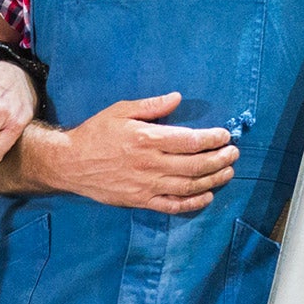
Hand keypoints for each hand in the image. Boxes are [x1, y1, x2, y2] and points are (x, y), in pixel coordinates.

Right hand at [29, 92, 237, 214]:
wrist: (70, 163)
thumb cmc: (95, 133)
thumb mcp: (120, 111)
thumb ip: (151, 106)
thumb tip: (177, 98)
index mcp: (146, 139)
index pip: (191, 141)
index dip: (213, 139)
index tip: (225, 135)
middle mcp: (150, 164)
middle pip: (196, 164)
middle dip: (220, 158)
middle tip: (233, 153)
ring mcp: (146, 185)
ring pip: (189, 185)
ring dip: (214, 179)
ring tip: (228, 172)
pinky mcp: (140, 200)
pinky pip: (173, 205)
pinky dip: (193, 202)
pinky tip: (206, 195)